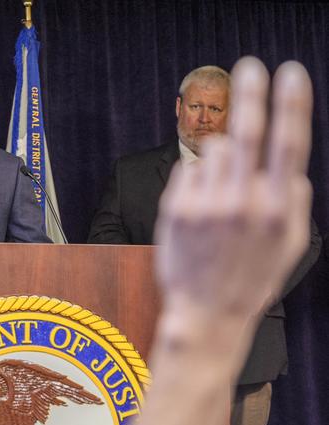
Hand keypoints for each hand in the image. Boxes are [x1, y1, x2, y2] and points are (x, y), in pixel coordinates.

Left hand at [155, 58, 312, 320]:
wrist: (205, 312)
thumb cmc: (250, 278)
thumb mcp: (289, 245)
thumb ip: (294, 201)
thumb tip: (290, 166)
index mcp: (276, 208)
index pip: (288, 143)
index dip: (291, 103)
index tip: (289, 72)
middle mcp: (242, 202)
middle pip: (246, 132)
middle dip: (249, 93)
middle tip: (247, 67)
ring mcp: (206, 204)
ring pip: (214, 150)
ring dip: (221, 158)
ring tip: (221, 193)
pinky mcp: (176, 209)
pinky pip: (189, 170)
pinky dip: (197, 177)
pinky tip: (200, 207)